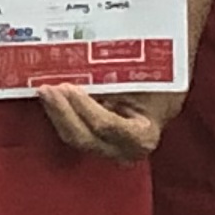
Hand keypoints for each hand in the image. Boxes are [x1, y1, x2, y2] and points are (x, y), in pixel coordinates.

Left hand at [40, 84, 175, 162]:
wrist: (169, 87)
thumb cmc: (163, 78)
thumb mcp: (147, 75)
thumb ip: (119, 76)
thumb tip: (88, 64)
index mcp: (143, 135)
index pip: (108, 126)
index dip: (86, 109)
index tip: (71, 89)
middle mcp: (125, 150)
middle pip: (85, 138)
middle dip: (63, 113)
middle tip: (49, 89)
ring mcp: (109, 149)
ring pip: (75, 137)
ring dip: (57, 114)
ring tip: (46, 90)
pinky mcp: (97, 140)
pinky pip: (74, 131)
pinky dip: (62, 114)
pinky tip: (52, 97)